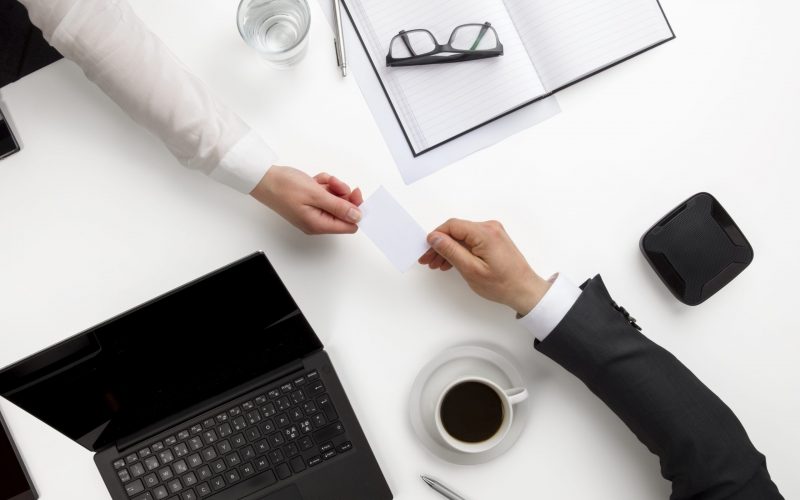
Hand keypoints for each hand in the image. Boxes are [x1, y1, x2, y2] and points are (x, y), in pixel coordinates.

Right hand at [250, 166, 363, 233]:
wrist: (263, 178)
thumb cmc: (284, 187)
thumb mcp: (316, 195)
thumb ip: (339, 206)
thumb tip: (357, 216)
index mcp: (318, 225)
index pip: (349, 226)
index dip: (355, 210)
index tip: (354, 193)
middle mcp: (316, 221)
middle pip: (343, 211)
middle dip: (342, 194)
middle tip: (335, 184)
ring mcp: (313, 211)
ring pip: (335, 200)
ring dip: (333, 187)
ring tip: (321, 181)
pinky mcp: (309, 202)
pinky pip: (325, 194)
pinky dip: (324, 185)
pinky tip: (315, 180)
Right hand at [418, 219, 550, 315]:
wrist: (524, 290)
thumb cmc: (502, 284)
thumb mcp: (471, 270)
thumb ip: (451, 251)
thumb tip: (435, 238)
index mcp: (485, 232)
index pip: (452, 226)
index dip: (436, 237)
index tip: (427, 250)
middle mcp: (490, 228)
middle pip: (456, 231)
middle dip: (440, 245)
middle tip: (428, 260)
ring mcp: (493, 233)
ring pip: (462, 236)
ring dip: (449, 249)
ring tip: (438, 264)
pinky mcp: (494, 240)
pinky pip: (471, 241)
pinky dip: (460, 250)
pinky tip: (451, 262)